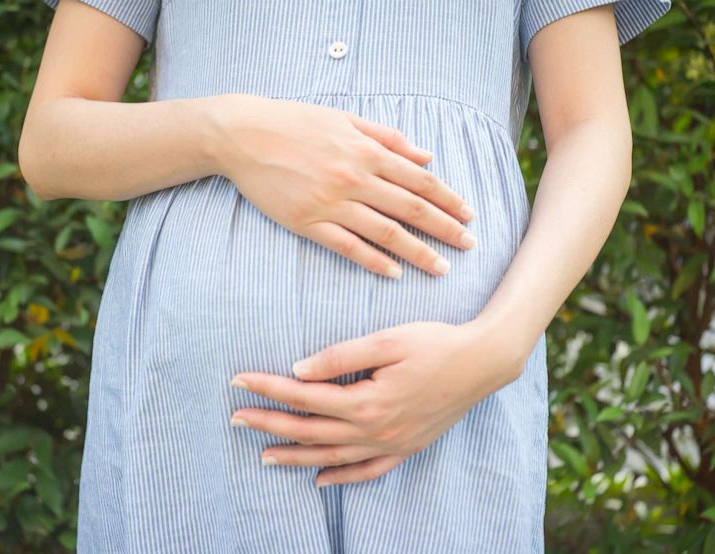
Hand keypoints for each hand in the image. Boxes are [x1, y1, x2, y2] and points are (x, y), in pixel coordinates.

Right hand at [209, 93, 477, 278]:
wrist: (245, 135)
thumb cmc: (296, 123)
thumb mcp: (345, 120)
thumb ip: (387, 138)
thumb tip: (425, 156)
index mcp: (366, 151)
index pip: (419, 180)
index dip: (448, 199)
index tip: (469, 215)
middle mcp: (355, 178)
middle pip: (411, 208)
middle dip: (445, 228)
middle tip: (469, 245)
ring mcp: (332, 202)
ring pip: (385, 232)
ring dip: (418, 252)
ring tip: (441, 268)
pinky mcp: (309, 222)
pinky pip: (348, 246)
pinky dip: (374, 261)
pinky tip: (393, 272)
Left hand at [228, 318, 529, 486]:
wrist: (483, 363)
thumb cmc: (435, 343)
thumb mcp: (387, 340)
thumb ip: (340, 356)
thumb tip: (298, 371)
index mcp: (366, 401)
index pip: (303, 397)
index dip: (268, 389)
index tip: (239, 381)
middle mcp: (375, 430)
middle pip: (310, 431)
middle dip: (269, 424)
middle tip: (235, 418)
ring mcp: (391, 444)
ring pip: (332, 457)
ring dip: (295, 456)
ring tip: (264, 455)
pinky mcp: (406, 449)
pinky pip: (367, 472)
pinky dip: (341, 477)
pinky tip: (320, 479)